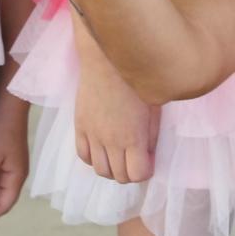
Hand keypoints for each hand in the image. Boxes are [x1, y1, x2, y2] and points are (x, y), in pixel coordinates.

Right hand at [74, 48, 158, 184]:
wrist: (107, 59)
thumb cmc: (137, 79)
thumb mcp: (154, 108)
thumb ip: (151, 136)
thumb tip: (148, 156)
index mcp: (133, 137)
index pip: (137, 174)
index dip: (145, 171)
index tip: (148, 161)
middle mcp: (111, 141)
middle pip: (119, 176)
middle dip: (130, 172)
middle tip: (136, 158)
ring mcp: (93, 134)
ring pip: (100, 170)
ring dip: (112, 168)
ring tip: (120, 155)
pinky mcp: (80, 125)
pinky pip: (83, 155)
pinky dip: (93, 158)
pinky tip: (102, 148)